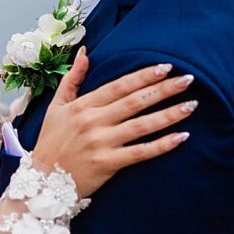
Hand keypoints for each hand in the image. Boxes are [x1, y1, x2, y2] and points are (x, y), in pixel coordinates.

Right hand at [29, 48, 196, 196]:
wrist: (41, 182)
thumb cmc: (51, 143)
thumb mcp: (56, 107)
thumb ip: (72, 79)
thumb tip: (84, 52)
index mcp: (83, 106)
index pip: (119, 86)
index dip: (144, 75)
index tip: (166, 66)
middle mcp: (93, 122)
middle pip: (135, 102)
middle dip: (164, 89)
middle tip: (188, 79)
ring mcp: (101, 144)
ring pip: (142, 126)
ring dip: (169, 114)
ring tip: (191, 105)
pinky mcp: (108, 164)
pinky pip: (140, 153)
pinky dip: (162, 145)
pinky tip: (181, 137)